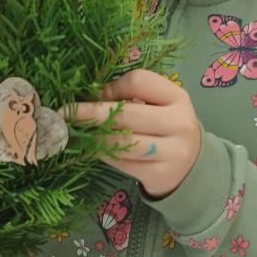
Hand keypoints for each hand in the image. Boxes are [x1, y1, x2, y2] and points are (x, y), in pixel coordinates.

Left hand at [61, 69, 200, 199]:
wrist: (191, 168)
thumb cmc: (167, 128)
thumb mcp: (160, 106)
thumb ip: (133, 96)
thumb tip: (91, 95)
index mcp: (178, 97)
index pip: (139, 81)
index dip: (113, 86)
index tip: (98, 93)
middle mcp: (179, 123)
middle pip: (126, 114)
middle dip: (90, 112)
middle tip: (65, 112)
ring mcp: (172, 151)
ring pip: (120, 142)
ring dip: (92, 136)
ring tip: (73, 131)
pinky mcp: (159, 174)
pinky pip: (121, 162)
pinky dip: (101, 153)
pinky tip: (90, 147)